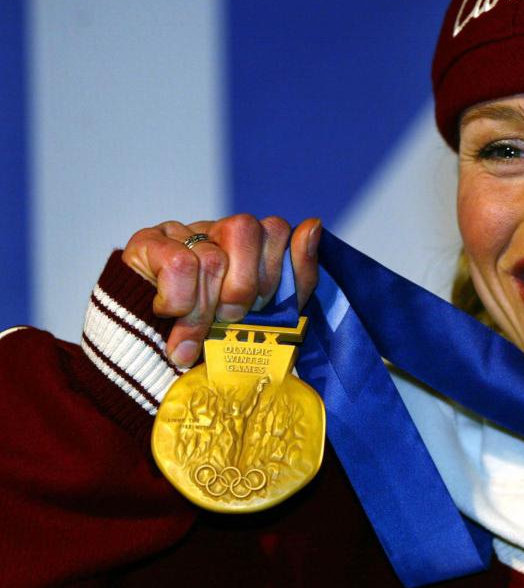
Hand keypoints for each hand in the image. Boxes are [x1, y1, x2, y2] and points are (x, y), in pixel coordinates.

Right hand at [122, 215, 321, 367]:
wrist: (150, 362)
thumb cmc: (215, 340)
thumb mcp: (268, 317)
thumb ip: (296, 277)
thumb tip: (312, 225)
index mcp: (249, 243)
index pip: (277, 230)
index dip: (274, 274)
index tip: (259, 308)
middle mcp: (215, 230)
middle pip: (246, 228)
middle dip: (244, 287)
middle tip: (228, 317)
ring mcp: (180, 232)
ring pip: (213, 256)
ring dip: (206, 307)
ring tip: (194, 332)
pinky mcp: (146, 244)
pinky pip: (179, 264)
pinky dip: (179, 300)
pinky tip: (169, 313)